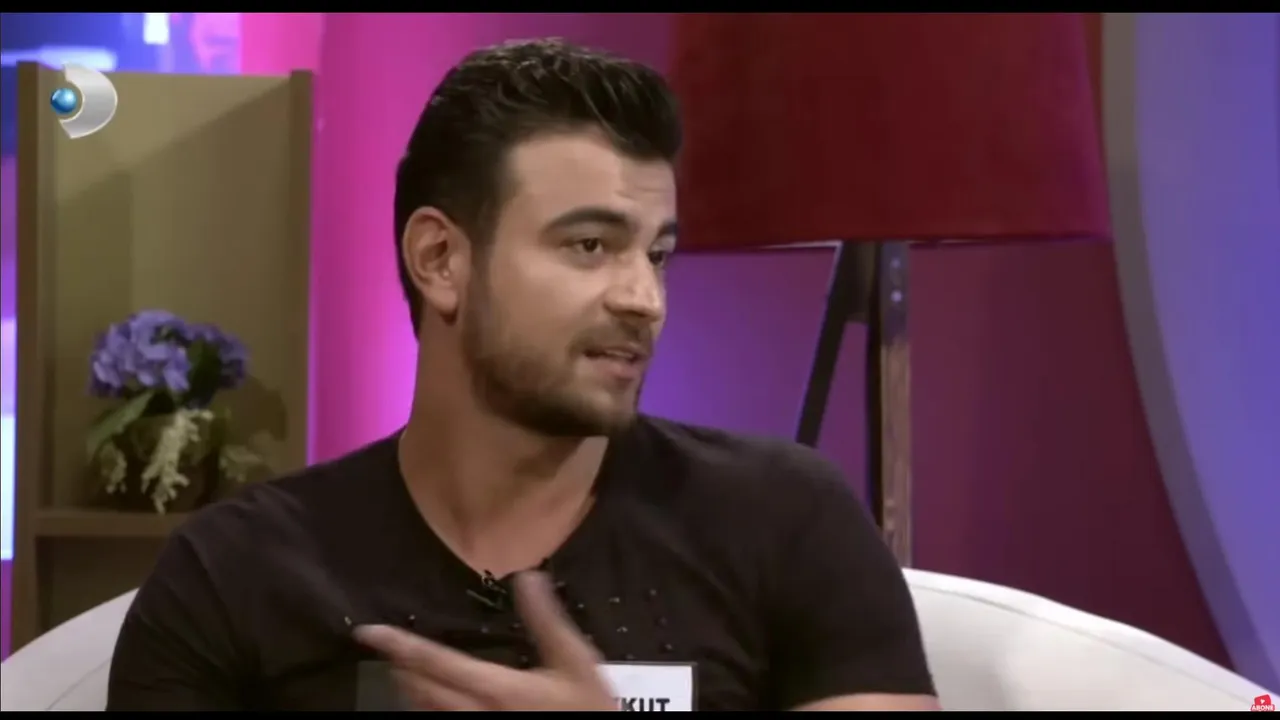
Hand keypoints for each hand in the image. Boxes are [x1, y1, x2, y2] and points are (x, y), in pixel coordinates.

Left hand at [354, 571, 615, 710]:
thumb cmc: (587, 709)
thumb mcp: (576, 662)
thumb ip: (547, 621)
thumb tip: (526, 577)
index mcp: (495, 689)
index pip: (435, 662)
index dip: (398, 645)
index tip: (367, 631)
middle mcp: (475, 715)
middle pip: (421, 691)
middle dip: (400, 667)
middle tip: (385, 647)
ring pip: (427, 712)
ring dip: (410, 689)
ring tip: (402, 669)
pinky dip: (428, 707)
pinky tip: (432, 698)